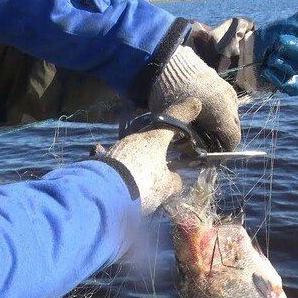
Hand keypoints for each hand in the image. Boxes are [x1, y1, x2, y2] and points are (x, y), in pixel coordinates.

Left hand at [106, 98, 202, 215]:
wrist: (103, 195)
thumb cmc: (142, 185)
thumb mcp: (165, 187)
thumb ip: (174, 181)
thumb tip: (175, 179)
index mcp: (154, 138)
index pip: (173, 120)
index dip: (185, 111)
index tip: (194, 103)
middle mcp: (135, 138)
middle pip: (152, 136)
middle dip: (161, 146)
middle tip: (167, 159)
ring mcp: (118, 147)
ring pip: (136, 150)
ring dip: (143, 161)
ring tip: (147, 179)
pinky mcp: (104, 160)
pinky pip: (123, 162)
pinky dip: (129, 171)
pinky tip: (130, 184)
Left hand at [149, 46, 240, 151]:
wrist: (165, 62)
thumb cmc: (168, 94)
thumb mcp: (175, 124)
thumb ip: (187, 142)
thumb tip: (193, 154)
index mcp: (222, 113)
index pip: (232, 141)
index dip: (221, 152)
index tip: (208, 156)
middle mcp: (230, 101)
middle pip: (232, 129)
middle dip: (220, 139)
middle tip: (203, 145)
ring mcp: (227, 90)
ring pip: (229, 115)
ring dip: (218, 124)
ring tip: (200, 127)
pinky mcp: (220, 82)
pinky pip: (225, 103)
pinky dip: (217, 111)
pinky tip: (200, 112)